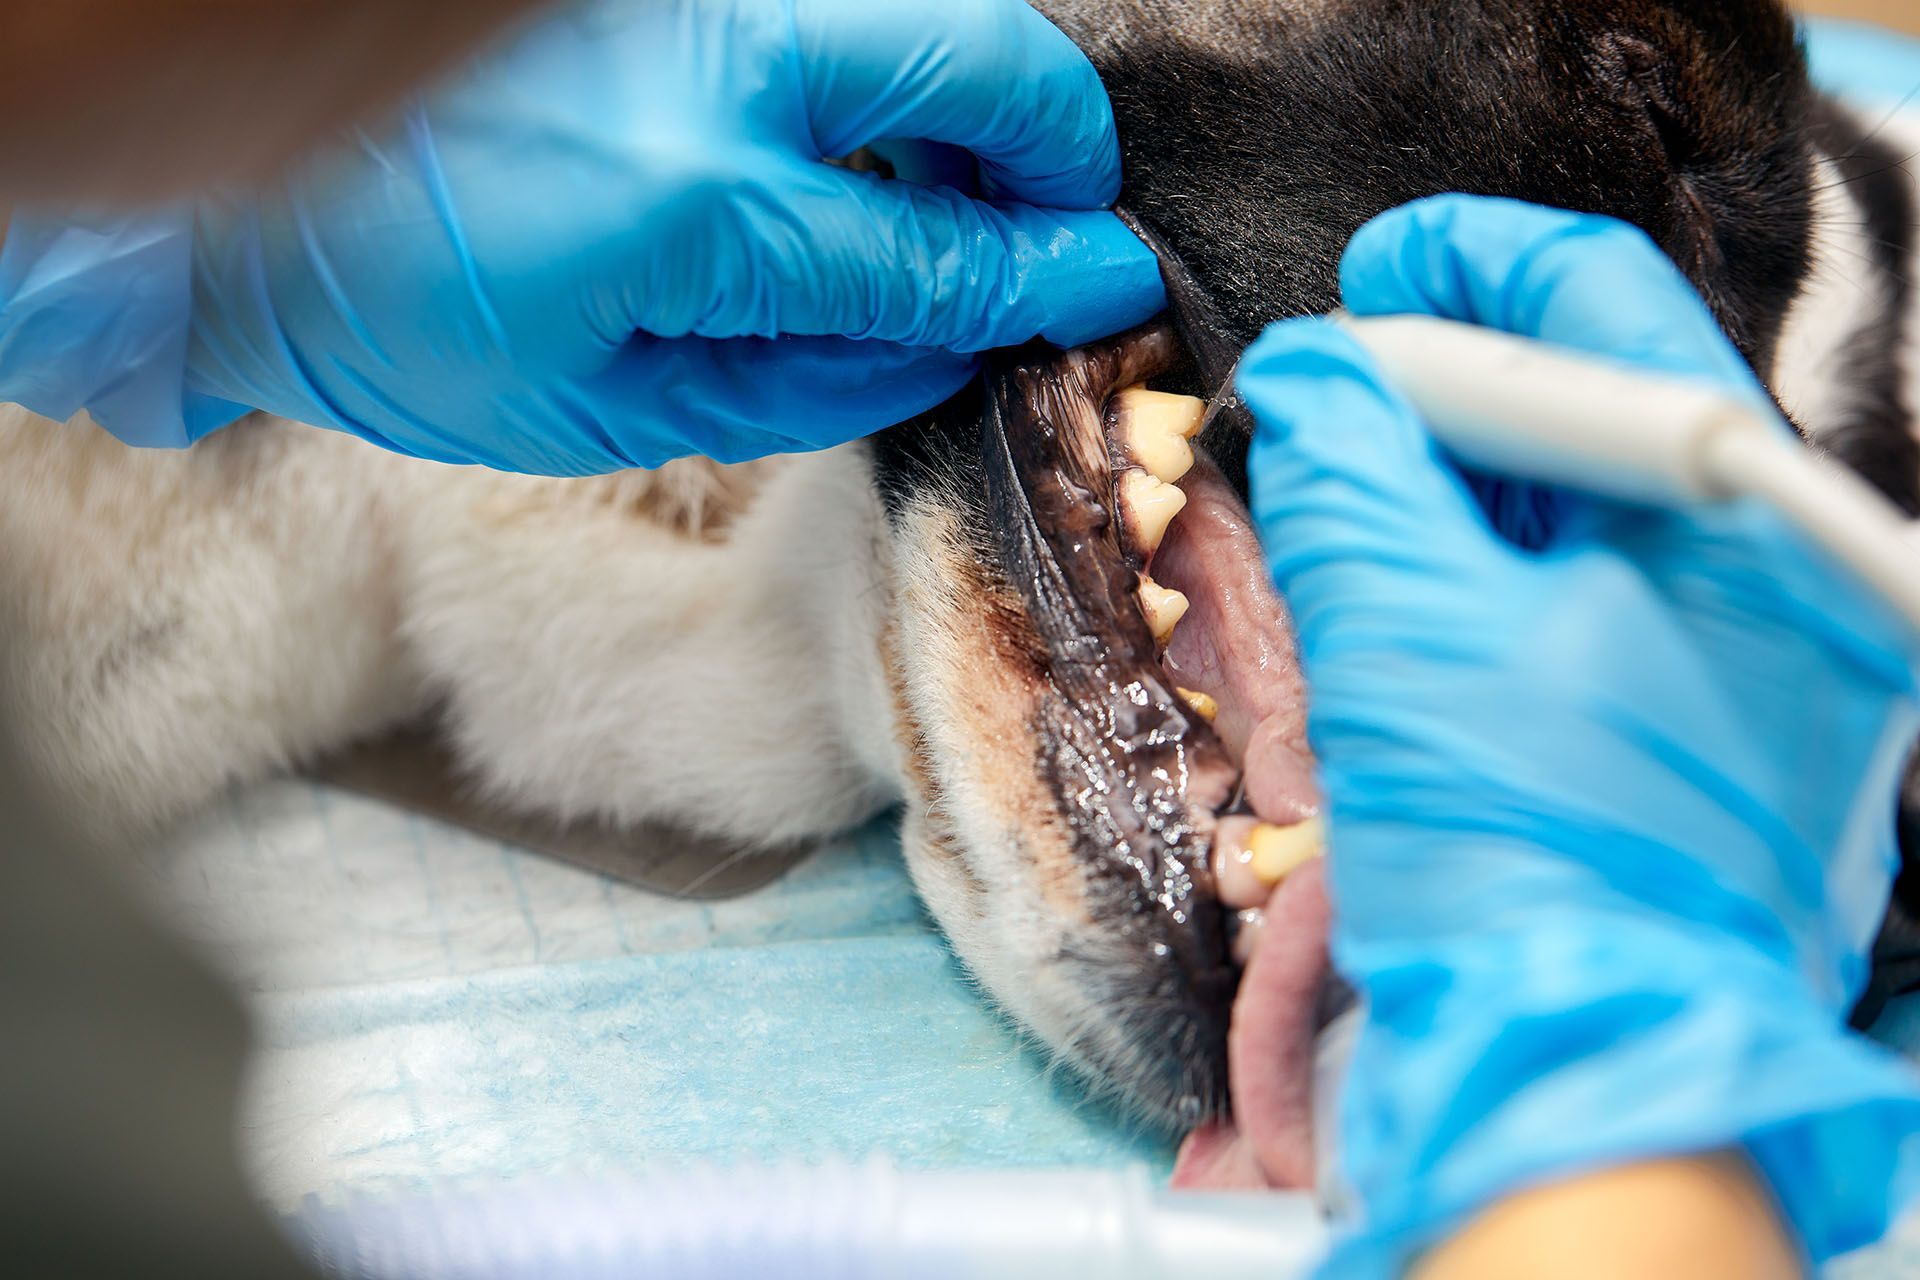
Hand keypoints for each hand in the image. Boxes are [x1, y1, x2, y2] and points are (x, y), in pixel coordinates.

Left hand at [1, 0, 1163, 472]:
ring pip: (918, 11)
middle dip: (1053, 147)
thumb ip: (809, 375)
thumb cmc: (420, 331)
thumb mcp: (618, 403)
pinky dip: (890, 77)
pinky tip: (862, 151)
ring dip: (978, 102)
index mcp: (695, 209)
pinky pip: (837, 16)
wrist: (247, 207)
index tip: (1115, 292)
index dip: (1042, 279)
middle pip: (973, 57)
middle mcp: (710, 60)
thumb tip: (961, 335)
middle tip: (1057, 224)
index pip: (935, 245)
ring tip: (963, 198)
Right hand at [1241, 195, 1919, 1274]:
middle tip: (1337, 398)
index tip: (1371, 275)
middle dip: (1455, 390)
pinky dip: (1494, 577)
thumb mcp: (1403, 632)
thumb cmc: (1514, 861)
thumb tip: (1313, 372)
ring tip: (1354, 506)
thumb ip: (1347, 466)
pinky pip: (1596, 602)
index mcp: (1745, 529)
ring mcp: (1758, 666)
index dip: (1471, 268)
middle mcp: (1781, 583)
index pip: (1608, 319)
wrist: (1575, 1077)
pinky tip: (1410, 597)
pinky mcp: (1707, 731)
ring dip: (1461, 489)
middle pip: (1602, 414)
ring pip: (1591, 513)